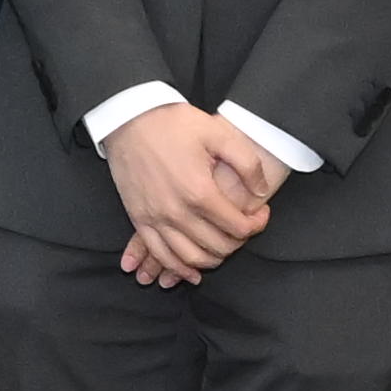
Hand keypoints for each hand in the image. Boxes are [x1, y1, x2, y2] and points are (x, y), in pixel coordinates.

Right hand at [106, 101, 286, 284]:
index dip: (256, 225)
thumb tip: (262, 192)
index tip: (261, 214)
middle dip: (238, 242)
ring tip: (223, 246)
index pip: (238, 227)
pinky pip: (161, 255)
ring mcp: (156, 219)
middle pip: (218, 246)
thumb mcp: (218, 133)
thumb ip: (247, 164)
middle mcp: (178, 212)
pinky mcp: (139, 220)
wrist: (128, 119)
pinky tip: (192, 271)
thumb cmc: (174, 123)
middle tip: (244, 227)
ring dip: (212, 259)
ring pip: (191, 258)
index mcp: (200, 192)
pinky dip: (178, 269)